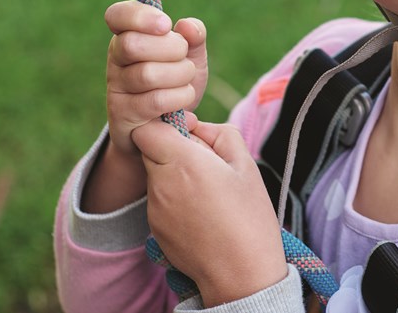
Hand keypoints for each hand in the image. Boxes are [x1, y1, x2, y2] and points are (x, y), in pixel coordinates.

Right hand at [104, 0, 208, 157]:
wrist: (165, 127)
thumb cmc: (175, 82)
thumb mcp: (189, 57)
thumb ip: (194, 36)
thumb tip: (188, 26)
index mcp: (128, 35)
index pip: (117, 15)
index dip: (140, 16)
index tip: (166, 25)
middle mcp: (116, 59)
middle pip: (133, 44)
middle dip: (171, 48)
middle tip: (184, 56)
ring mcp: (116, 88)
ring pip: (146, 74)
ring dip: (179, 75)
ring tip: (186, 78)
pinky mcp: (122, 115)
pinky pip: (154, 101)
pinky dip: (178, 98)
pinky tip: (183, 98)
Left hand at [133, 112, 287, 306]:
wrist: (241, 273)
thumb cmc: (249, 216)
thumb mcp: (246, 164)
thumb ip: (219, 133)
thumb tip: (196, 125)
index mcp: (182, 162)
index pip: (148, 128)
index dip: (165, 125)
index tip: (189, 133)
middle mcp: (161, 184)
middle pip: (150, 149)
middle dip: (171, 148)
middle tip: (205, 162)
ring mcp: (154, 208)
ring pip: (155, 174)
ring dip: (174, 173)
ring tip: (208, 191)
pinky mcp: (154, 228)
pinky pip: (159, 199)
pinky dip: (174, 197)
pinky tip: (201, 211)